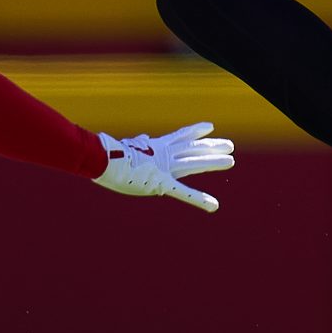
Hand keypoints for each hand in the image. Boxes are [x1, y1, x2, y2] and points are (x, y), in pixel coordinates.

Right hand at [96, 122, 235, 209]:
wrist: (100, 159)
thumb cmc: (106, 154)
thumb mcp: (125, 147)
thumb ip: (138, 145)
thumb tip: (142, 140)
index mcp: (155, 148)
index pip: (180, 136)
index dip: (195, 131)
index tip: (209, 127)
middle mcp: (163, 155)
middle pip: (192, 149)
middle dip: (211, 147)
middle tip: (230, 145)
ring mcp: (164, 167)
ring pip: (193, 163)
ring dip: (213, 163)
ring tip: (231, 160)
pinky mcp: (161, 182)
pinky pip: (183, 192)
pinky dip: (198, 199)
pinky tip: (213, 205)